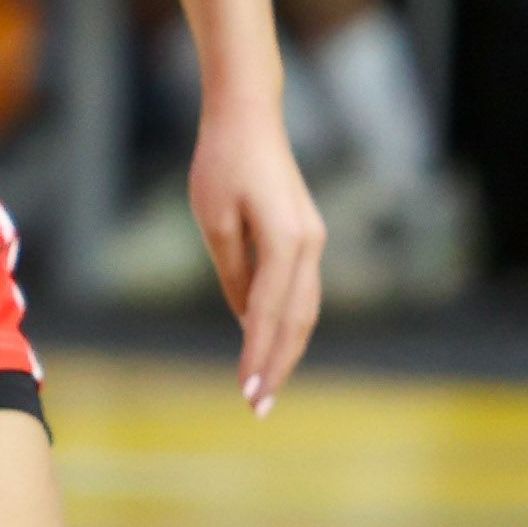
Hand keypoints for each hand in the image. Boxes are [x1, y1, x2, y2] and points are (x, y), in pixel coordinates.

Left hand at [188, 105, 321, 414]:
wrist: (248, 118)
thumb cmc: (221, 163)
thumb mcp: (214, 220)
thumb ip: (233, 271)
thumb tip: (244, 316)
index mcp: (286, 241)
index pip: (269, 312)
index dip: (258, 355)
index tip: (246, 392)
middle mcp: (309, 244)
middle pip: (297, 320)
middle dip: (278, 365)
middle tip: (258, 408)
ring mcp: (312, 240)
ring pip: (305, 309)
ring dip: (287, 349)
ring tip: (265, 387)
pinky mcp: (306, 236)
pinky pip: (300, 291)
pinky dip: (287, 322)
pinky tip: (269, 344)